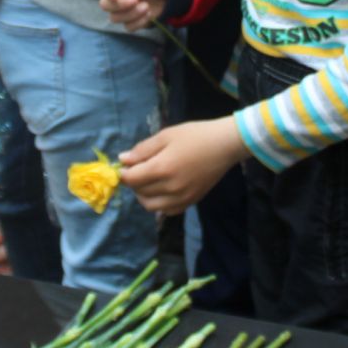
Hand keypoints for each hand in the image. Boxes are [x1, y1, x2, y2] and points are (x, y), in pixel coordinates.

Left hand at [119, 118, 249, 214]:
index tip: (126, 165)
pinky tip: (162, 190)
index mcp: (162, 168)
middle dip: (134, 182)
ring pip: (151, 206)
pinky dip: (159, 204)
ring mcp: (181, 197)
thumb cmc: (195, 135)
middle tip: (138, 169)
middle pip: (139, 192)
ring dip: (144, 195)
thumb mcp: (166, 136)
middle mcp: (170, 188)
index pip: (131, 179)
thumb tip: (123, 160)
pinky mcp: (191, 202)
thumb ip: (143, 150)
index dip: (124, 173)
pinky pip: (167, 211)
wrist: (224, 145)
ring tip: (148, 181)